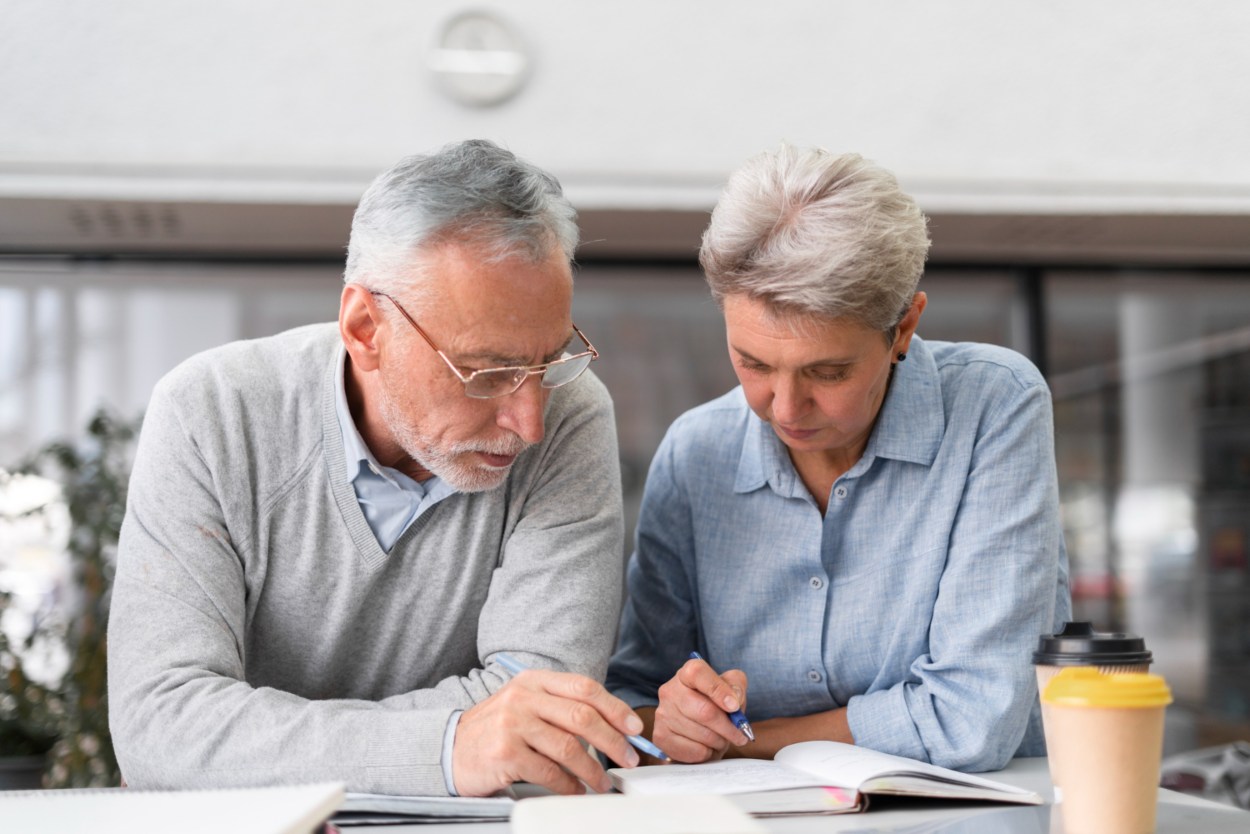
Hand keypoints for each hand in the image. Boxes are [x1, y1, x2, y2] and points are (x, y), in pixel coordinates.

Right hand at [452, 669, 642, 796]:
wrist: (449, 749)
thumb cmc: (497, 730)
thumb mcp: (525, 705)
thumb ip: (561, 709)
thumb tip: (612, 728)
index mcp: (534, 681)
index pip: (584, 688)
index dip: (615, 708)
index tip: (634, 728)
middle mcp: (523, 697)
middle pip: (582, 716)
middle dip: (613, 740)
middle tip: (628, 758)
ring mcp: (513, 724)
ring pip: (569, 747)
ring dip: (593, 769)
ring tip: (603, 782)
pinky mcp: (505, 753)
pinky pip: (549, 772)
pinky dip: (569, 785)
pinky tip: (575, 790)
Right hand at [652, 656, 748, 762]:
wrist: (697, 726)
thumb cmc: (716, 703)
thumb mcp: (731, 688)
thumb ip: (736, 686)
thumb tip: (734, 700)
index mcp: (687, 674)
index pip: (698, 674)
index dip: (718, 690)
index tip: (734, 707)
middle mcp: (670, 691)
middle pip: (704, 711)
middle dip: (728, 728)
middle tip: (740, 735)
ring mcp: (663, 714)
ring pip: (702, 734)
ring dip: (719, 741)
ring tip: (721, 739)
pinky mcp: (661, 736)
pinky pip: (694, 750)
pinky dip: (708, 753)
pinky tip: (707, 747)